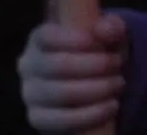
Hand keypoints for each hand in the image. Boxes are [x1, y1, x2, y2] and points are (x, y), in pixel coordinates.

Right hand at [17, 15, 127, 132]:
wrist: (92, 82)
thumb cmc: (96, 51)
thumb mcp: (109, 35)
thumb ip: (111, 26)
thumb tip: (103, 30)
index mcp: (40, 39)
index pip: (46, 36)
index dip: (71, 39)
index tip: (97, 43)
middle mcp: (29, 65)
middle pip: (57, 65)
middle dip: (95, 65)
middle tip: (118, 64)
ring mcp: (30, 94)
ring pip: (60, 94)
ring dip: (97, 89)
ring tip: (118, 83)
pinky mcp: (37, 118)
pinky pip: (60, 121)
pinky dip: (90, 115)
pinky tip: (111, 106)